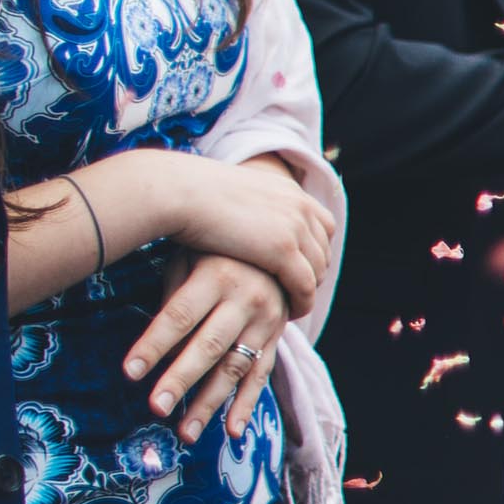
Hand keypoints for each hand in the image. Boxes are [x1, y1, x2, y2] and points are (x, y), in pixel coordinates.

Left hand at [125, 253, 287, 442]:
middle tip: (157, 408)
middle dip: (181, 380)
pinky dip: (247, 404)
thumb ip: (175, 295)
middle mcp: (246, 299)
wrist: (278, 244)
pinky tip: (231, 431)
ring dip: (210, 402)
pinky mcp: (276, 337)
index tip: (130, 372)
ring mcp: (266, 321)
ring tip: (185, 433)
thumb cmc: (217, 251)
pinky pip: (262, 375)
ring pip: (235, 367)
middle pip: (209, 346)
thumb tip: (158, 346)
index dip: (154, 344)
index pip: (179, 316)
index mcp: (217, 276)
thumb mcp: (191, 257)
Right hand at [156, 154, 334, 313]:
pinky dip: (303, 301)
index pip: (323, 225)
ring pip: (318, 270)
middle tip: (298, 293)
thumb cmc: (192, 196)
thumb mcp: (236, 196)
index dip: (315, 249)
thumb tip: (249, 221)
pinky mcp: (282, 250)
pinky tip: (291, 313)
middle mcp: (300, 207)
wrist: (180, 192)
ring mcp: (295, 228)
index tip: (301, 268)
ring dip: (309, 291)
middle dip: (314, 273)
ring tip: (294, 306)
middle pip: (323, 249)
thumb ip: (254, 208)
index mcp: (290, 191)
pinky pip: (305, 285)